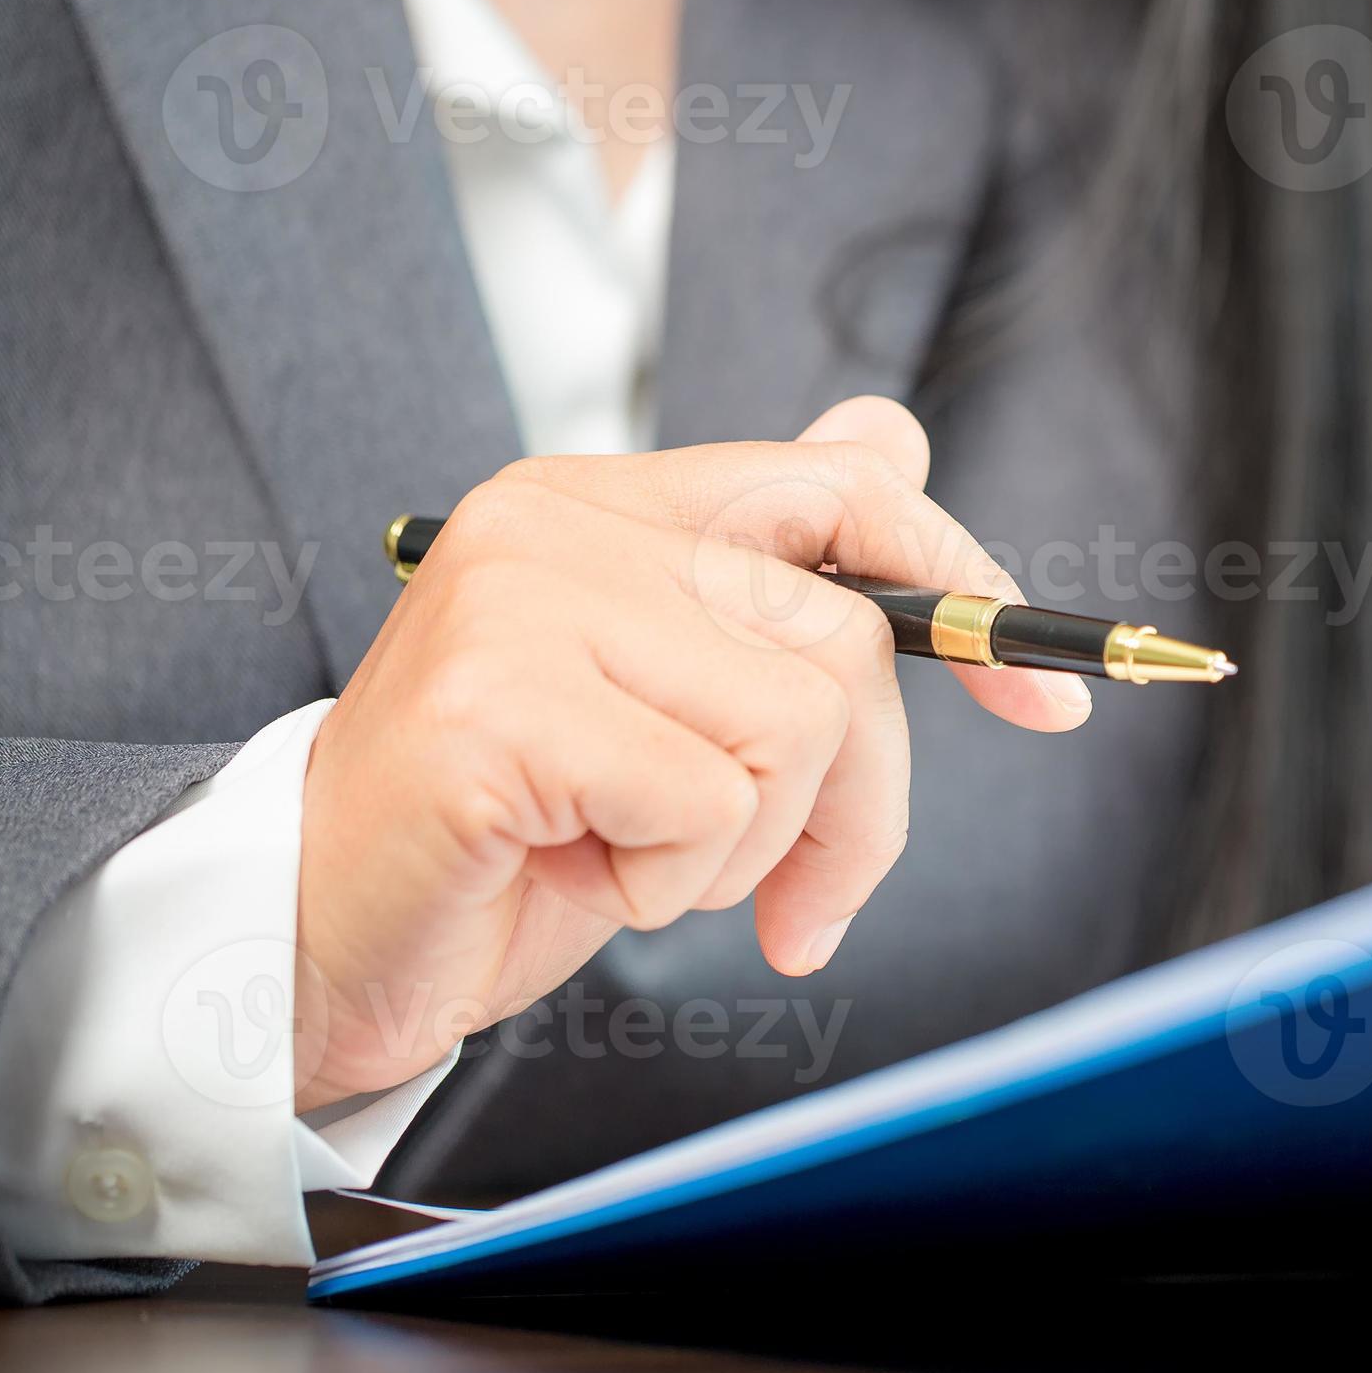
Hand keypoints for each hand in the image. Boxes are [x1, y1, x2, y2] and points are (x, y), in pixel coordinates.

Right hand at [291, 397, 1086, 1110]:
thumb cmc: (515, 836)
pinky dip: (672, 881)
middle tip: (797, 897)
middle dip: (859, 805)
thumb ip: (781, 580)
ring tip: (633, 858)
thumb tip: (893, 432)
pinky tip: (574, 871)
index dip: (968, 584)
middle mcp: (559, 519)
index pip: (844, 487)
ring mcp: (520, 602)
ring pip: (795, 727)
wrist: (322, 939)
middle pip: (850, 640)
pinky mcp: (497, 709)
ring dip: (746, 847)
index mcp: (607, 502)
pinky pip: (707, 802)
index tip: (1049, 704)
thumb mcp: (679, 706)